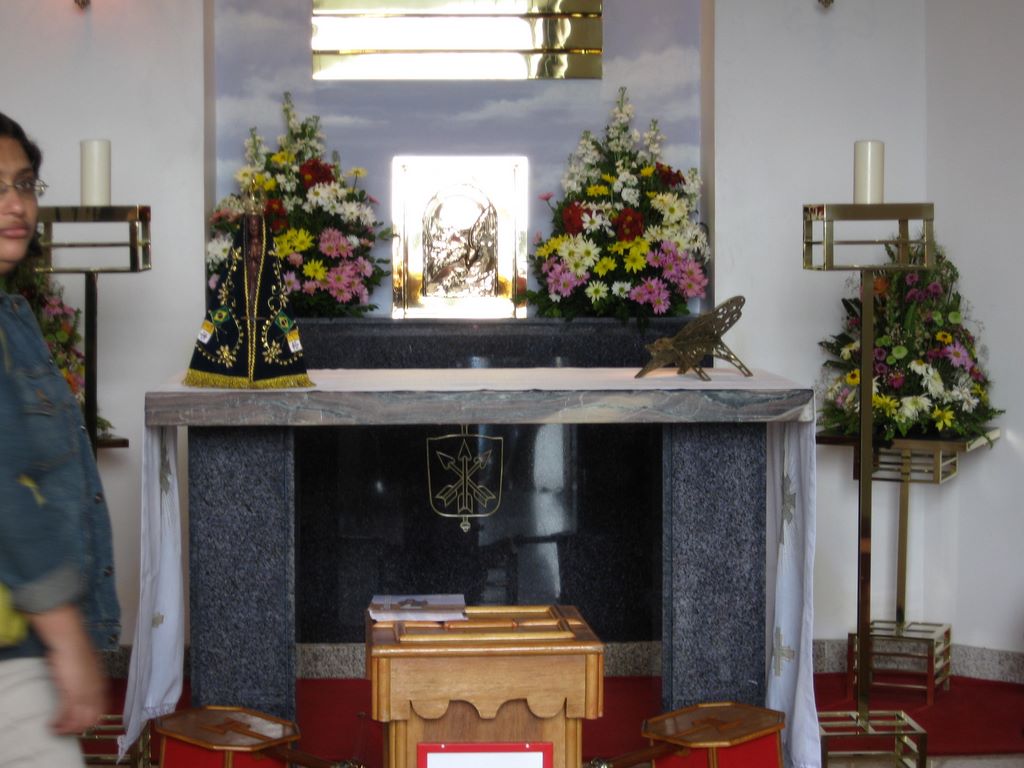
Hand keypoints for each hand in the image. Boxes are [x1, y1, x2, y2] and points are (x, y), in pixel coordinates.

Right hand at [28, 604, 108, 733]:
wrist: (71, 641)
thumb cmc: (78, 651)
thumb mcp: (87, 669)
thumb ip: (88, 680)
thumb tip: (83, 687)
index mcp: (102, 685)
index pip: (101, 709)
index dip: (91, 719)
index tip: (82, 724)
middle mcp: (96, 691)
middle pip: (91, 718)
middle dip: (79, 727)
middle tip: (67, 730)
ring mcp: (84, 693)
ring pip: (78, 719)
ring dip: (67, 728)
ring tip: (57, 730)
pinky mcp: (71, 693)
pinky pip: (66, 714)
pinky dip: (58, 722)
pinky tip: (51, 725)